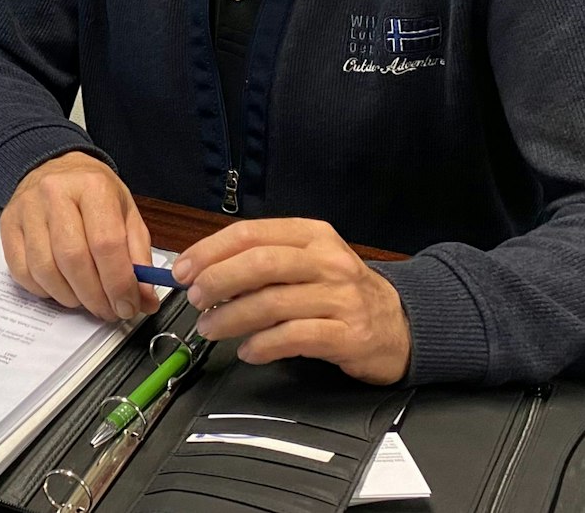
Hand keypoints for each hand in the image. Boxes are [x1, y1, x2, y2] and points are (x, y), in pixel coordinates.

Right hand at [0, 151, 159, 321]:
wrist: (55, 168)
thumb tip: (144, 300)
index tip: (127, 306)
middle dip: (95, 296)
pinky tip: (61, 287)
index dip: (119, 283)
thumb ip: (138, 258)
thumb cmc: (93, 193)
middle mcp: (55, 193)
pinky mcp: (8, 225)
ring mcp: (27, 209)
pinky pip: (22, 271)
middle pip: (73, 259)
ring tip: (86, 300)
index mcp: (92, 186)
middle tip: (108, 310)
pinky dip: (44, 290)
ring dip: (70, 297)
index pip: (106, 244)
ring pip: (45, 270)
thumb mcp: (126, 215)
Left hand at [173, 218, 411, 383]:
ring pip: (272, 303)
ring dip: (230, 318)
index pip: (250, 234)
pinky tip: (248, 351)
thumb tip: (202, 271)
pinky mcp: (348, 335)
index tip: (183, 270)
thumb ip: (262, 261)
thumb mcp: (308, 261)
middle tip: (195, 299)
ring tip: (210, 328)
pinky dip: (262, 346)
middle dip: (217, 281)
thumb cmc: (341, 292)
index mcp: (312, 235)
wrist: (401, 324)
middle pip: (259, 264)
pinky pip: (294, 338)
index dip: (209, 251)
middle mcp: (327, 262)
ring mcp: (341, 298)